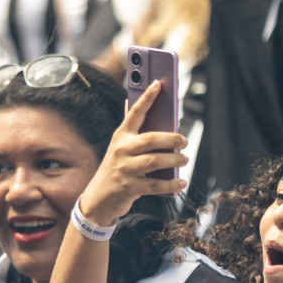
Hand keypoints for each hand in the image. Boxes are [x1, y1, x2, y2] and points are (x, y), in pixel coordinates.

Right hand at [74, 82, 185, 225]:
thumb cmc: (114, 169)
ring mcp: (124, 170)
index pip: (135, 113)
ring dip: (174, 160)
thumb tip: (130, 100)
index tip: (159, 83)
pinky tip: (181, 182)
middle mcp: (121, 151)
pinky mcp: (129, 187)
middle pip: (150, 139)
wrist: (98, 199)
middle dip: (171, 138)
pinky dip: (170, 184)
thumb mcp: (118, 146)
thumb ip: (128, 126)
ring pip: (154, 161)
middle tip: (184, 140)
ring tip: (184, 159)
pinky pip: (155, 185)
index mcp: (120, 137)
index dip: (147, 97)